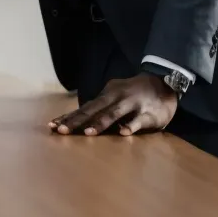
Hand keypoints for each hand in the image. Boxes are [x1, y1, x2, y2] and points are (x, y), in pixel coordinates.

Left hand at [49, 74, 177, 136]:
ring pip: (114, 113)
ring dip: (100, 123)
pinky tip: (124, 133)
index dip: (68, 117)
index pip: (84, 108)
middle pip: (93, 110)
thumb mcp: (116, 97)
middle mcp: (117, 97)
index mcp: (107, 95)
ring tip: (88, 133)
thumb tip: (79, 120)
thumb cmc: (135, 95)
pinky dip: (131, 126)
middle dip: (77, 121)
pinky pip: (139, 120)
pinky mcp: (149, 113)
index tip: (52, 126)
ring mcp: (133, 104)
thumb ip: (101, 108)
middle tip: (62, 131)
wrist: (165, 83)